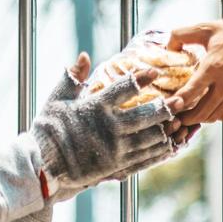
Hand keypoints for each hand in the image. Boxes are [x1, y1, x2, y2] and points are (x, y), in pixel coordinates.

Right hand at [29, 54, 175, 202]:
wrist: (42, 165)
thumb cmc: (48, 129)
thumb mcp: (56, 99)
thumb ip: (72, 78)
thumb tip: (84, 56)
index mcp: (94, 107)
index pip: (122, 89)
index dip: (141, 78)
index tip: (154, 71)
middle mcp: (108, 128)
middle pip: (144, 115)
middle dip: (164, 108)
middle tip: (180, 100)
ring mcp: (114, 149)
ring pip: (148, 138)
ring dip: (166, 130)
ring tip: (180, 122)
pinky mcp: (116, 165)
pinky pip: (143, 158)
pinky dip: (158, 151)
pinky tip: (170, 146)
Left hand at [165, 19, 222, 125]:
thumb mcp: (204, 28)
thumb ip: (182, 35)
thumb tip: (169, 47)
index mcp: (213, 66)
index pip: (191, 91)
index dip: (178, 102)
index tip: (170, 105)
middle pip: (202, 111)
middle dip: (186, 117)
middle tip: (177, 115)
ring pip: (213, 116)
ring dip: (200, 118)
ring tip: (190, 114)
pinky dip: (215, 116)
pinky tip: (208, 109)